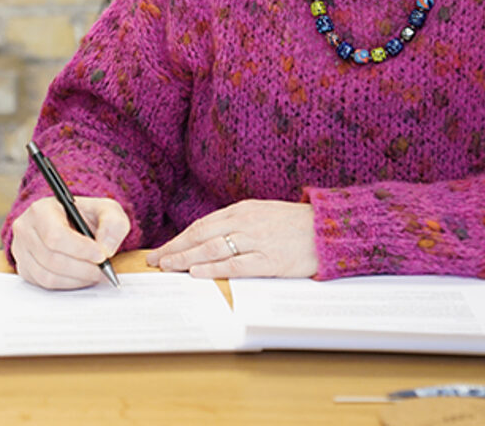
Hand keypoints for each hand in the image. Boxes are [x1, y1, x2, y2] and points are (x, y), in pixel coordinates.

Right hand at [9, 196, 129, 289]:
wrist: (70, 223)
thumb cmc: (85, 216)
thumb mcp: (106, 210)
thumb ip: (113, 223)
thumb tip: (105, 248)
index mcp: (41, 209)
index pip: (55, 235)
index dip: (80, 250)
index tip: (101, 256)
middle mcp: (25, 229)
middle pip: (52, 258)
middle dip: (83, 268)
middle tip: (103, 270)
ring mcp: (21, 250)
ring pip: (47, 275)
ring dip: (76, 279)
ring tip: (94, 274)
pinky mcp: (24, 268)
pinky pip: (44, 284)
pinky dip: (67, 284)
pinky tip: (81, 276)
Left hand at [146, 200, 315, 278]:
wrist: (329, 229)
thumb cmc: (296, 224)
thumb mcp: (263, 215)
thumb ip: (237, 224)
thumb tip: (210, 239)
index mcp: (242, 210)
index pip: (202, 225)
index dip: (179, 238)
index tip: (162, 249)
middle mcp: (245, 223)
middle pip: (201, 236)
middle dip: (175, 248)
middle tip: (155, 260)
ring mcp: (256, 240)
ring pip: (212, 249)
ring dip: (186, 258)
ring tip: (168, 266)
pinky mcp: (269, 259)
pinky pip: (235, 264)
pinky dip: (213, 268)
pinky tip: (197, 273)